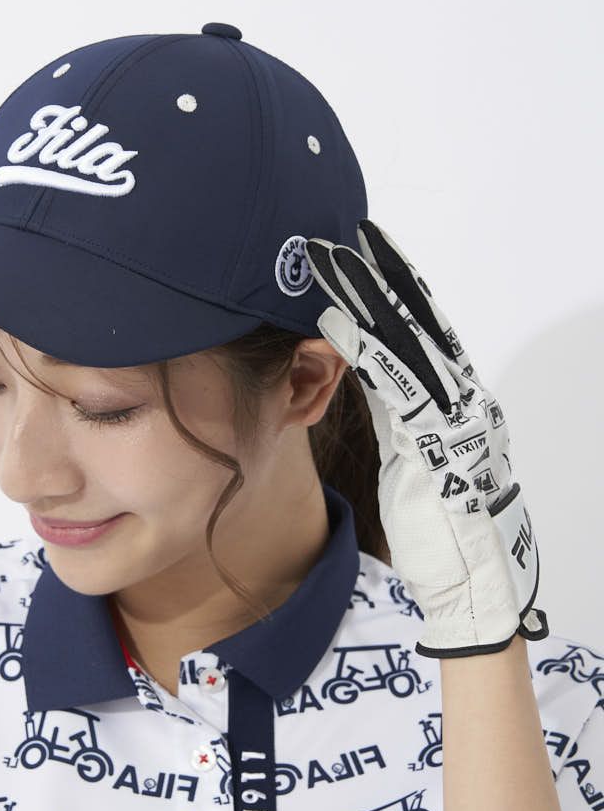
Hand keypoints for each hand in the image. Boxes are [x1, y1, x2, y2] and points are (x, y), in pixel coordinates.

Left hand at [304, 219, 548, 657]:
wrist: (475, 577)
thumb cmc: (444, 525)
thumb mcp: (418, 460)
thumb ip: (403, 419)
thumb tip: (379, 387)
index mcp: (458, 402)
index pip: (421, 334)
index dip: (394, 292)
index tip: (369, 253)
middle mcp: (462, 398)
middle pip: (418, 324)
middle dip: (385, 277)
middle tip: (355, 233)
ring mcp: (453, 415)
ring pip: (408, 343)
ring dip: (369, 299)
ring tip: (337, 260)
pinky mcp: (436, 441)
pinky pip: (396, 385)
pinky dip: (366, 351)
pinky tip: (337, 322)